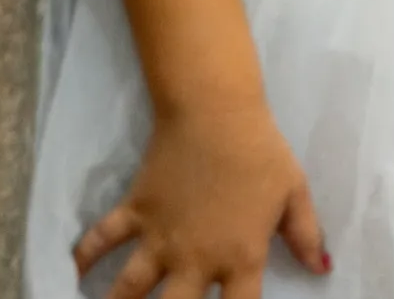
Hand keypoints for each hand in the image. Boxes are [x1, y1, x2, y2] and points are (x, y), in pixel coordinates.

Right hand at [73, 101, 327, 298]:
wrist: (216, 113)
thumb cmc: (262, 153)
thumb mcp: (294, 192)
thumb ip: (305, 235)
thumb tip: (322, 268)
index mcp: (239, 258)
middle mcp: (194, 258)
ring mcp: (159, 238)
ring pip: (129, 289)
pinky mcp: (134, 212)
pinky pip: (101, 240)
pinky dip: (83, 258)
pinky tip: (71, 276)